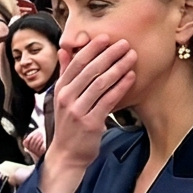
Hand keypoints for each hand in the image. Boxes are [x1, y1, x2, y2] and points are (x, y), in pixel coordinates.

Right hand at [40, 34, 135, 192]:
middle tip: (124, 43)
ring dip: (118, 67)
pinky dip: (120, 87)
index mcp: (60, 89)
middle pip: (90, 70)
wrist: (67, 155)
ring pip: (100, 83)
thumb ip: (65, 74)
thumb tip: (64, 50)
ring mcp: (78, 111)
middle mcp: (67, 98)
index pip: (76, 63)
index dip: (91, 49)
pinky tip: (131, 77)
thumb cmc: (69, 125)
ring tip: (131, 56)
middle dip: (109, 54)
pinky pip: (108, 100)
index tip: (105, 37)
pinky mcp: (91, 123)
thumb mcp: (62, 98)